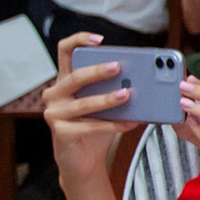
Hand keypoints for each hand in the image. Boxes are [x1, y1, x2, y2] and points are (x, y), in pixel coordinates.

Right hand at [39, 33, 134, 185]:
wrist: (83, 159)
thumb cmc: (96, 126)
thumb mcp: (105, 104)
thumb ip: (115, 87)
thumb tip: (145, 78)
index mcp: (65, 80)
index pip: (64, 51)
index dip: (79, 40)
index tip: (100, 40)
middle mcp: (54, 94)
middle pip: (75, 76)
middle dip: (97, 71)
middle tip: (118, 67)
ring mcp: (54, 113)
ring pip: (83, 103)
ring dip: (107, 99)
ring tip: (128, 95)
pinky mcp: (61, 132)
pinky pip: (90, 126)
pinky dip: (112, 124)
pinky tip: (131, 123)